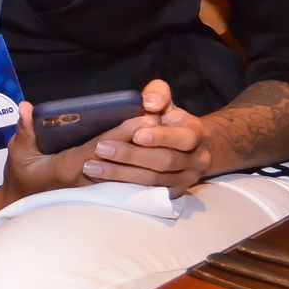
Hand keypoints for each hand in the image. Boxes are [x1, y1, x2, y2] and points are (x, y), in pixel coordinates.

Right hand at [0, 100, 151, 203]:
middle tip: (165, 125)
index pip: (101, 147)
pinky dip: (141, 174)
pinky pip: (124, 186)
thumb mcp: (17, 153)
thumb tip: (26, 107)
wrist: (21, 207)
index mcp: (68, 167)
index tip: (143, 119)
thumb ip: (24, 130)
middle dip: (143, 142)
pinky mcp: (98, 197)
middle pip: (122, 161)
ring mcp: (94, 192)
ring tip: (168, 140)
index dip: (123, 133)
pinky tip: (158, 162)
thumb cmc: (21, 177)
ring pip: (127, 175)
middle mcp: (86, 182)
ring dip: (147, 157)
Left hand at [81, 79, 213, 190]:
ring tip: (92, 166)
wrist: (194, 147)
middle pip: (164, 162)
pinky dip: (125, 187)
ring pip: (154, 181)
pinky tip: (103, 181)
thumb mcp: (167, 102)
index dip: (160, 137)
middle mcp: (196, 160)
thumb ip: (158, 94)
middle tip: (101, 148)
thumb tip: (149, 103)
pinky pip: (149, 194)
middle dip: (132, 156)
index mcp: (196, 134)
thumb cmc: (172, 121)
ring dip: (122, 174)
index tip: (136, 135)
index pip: (182, 138)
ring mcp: (186, 180)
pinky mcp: (174, 193)